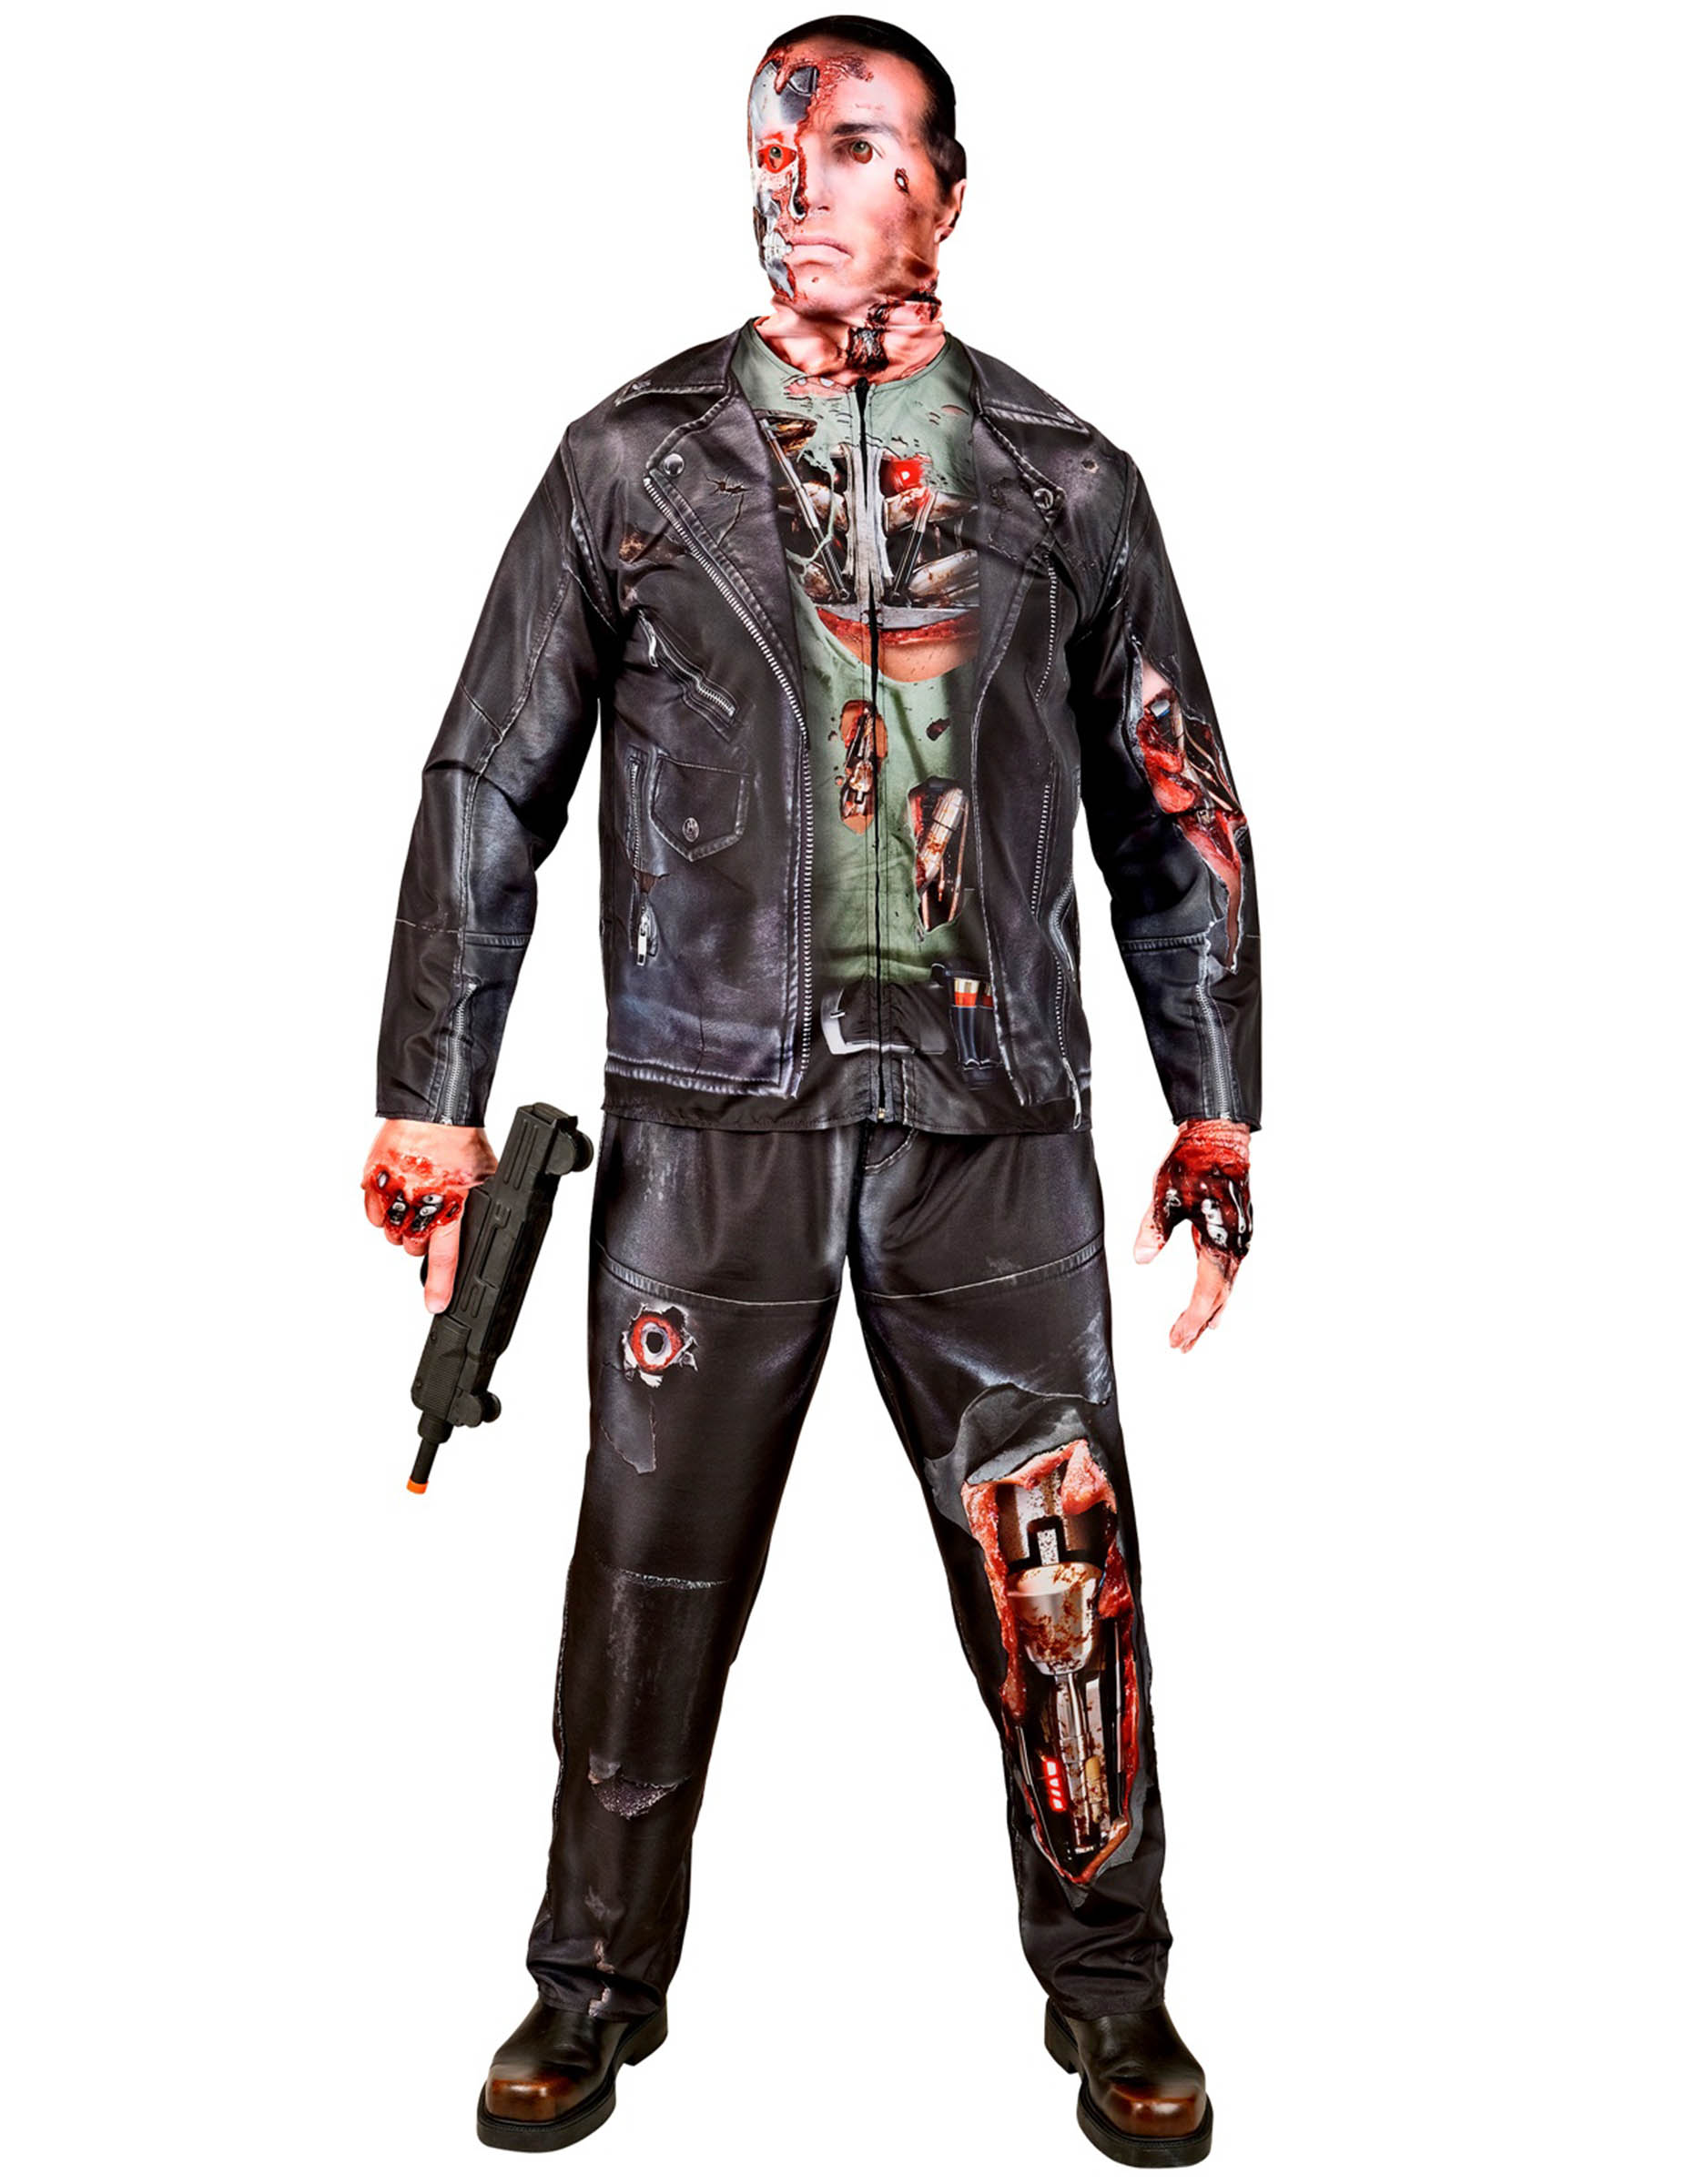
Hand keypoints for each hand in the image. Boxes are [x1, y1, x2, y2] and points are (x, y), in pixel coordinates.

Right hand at [362, 1118, 496, 1313]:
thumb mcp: (487, 1180)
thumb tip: (486, 1226)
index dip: (439, 1284)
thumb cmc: (463, 1141)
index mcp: (449, 1205)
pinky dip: (383, 1208)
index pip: (444, 1254)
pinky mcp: (372, 1181)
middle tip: (433, 1215)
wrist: (435, 1108)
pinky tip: (398, 1192)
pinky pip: (373, 1212)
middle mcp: (417, 1203)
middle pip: (413, 1246)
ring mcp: (392, 1193)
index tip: (435, 1304)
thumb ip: (478, 1207)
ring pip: (391, 1233)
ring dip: (402, 1225)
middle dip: (422, 1238)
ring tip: (417, 1200)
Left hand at [1133, 1118, 1251, 1353]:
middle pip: (1219, 1297)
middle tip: (1182, 1347)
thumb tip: (1140, 1259)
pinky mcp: (1238, 1229)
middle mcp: (1236, 1244)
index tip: (1175, 1340)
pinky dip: (1219, 1290)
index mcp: (1219, 1241)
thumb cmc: (1194, 1160)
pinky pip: (1230, 1270)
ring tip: (1198, 1334)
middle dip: (1199, 1324)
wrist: (1220, 1133)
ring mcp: (1240, 1237)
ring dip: (1211, 1310)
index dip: (1190, 1321)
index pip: (1206, 1294)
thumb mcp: (1165, 1195)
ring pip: (1227, 1285)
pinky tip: (1214, 1298)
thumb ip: (1153, 1230)